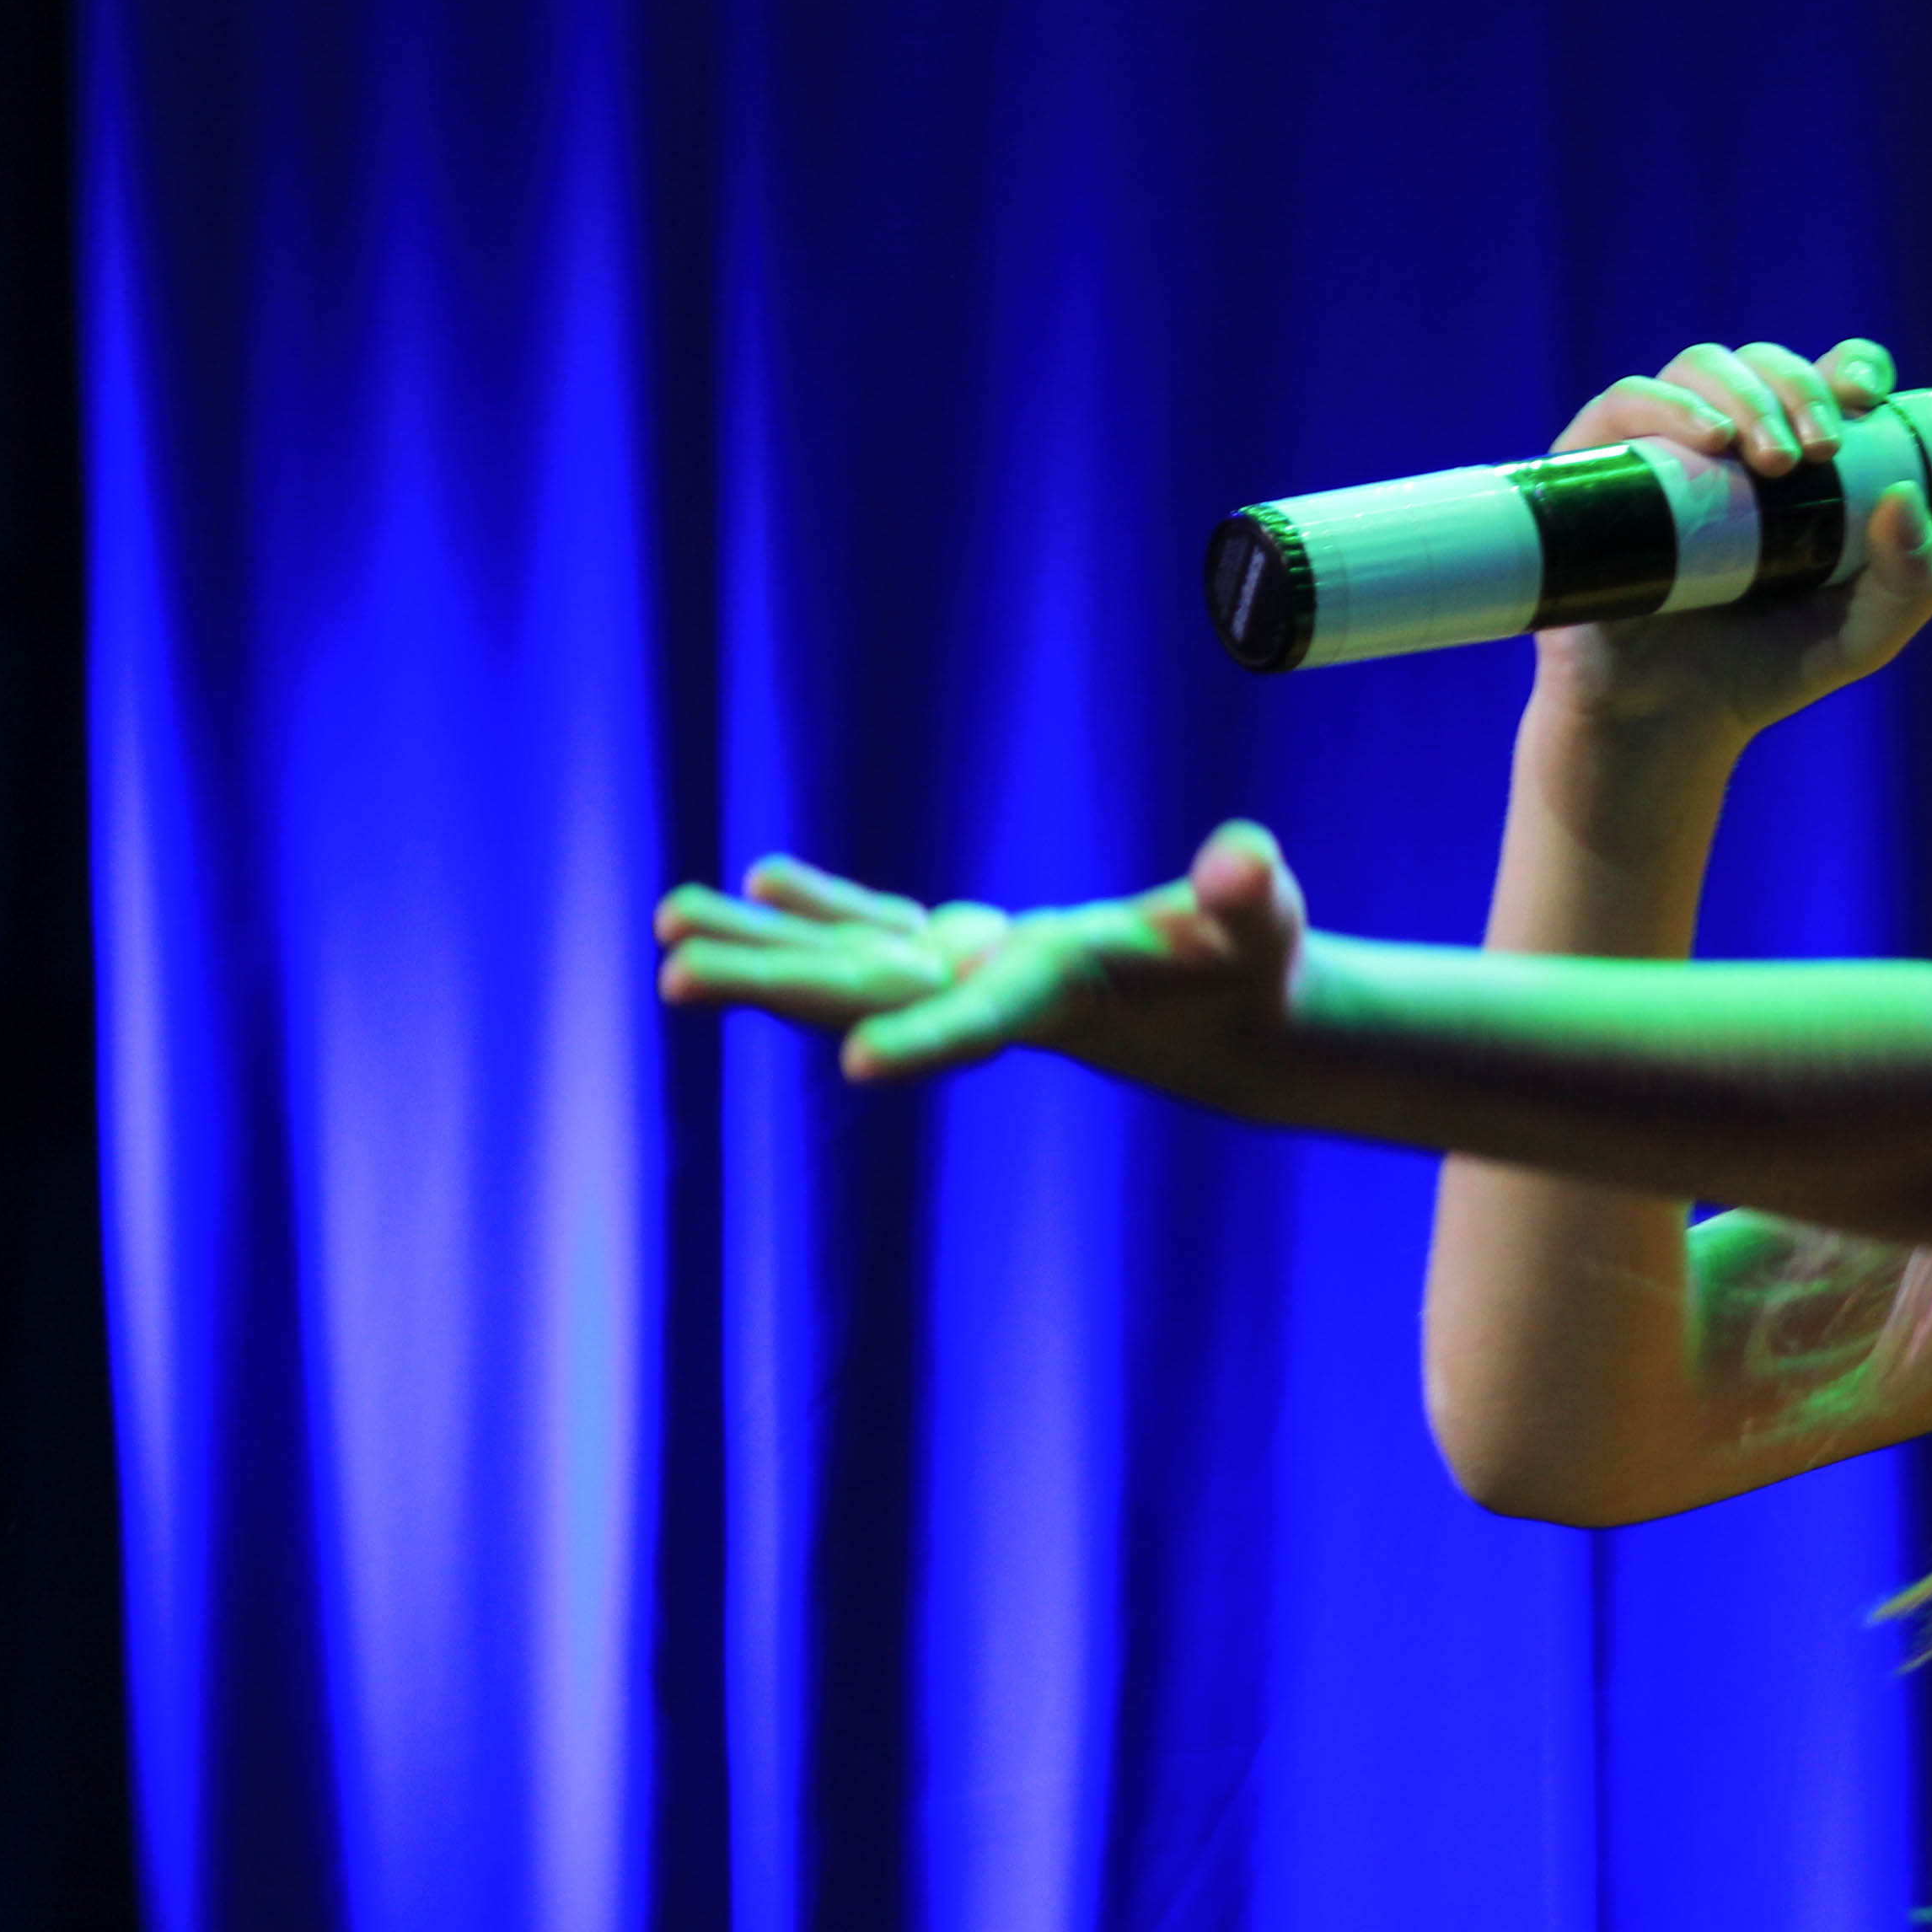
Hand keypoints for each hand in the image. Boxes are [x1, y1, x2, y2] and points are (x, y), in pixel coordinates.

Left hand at [653, 822, 1309, 1092]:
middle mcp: (991, 995)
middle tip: (672, 979)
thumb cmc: (1256, 969)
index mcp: (1061, 994)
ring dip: (761, 947)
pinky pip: (883, 927)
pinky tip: (762, 877)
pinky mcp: (974, 951)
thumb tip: (1245, 865)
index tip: (855, 1066)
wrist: (1236, 1022)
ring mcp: (972, 975)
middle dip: (773, 987)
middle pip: (869, 996)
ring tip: (668, 925)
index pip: (985, 1022)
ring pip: (850, 963)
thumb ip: (1248, 896)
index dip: (928, 1040)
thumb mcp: (1263, 925)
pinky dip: (822, 904)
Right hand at [1527, 335, 1931, 750]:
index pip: (1829, 376)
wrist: (1667, 722)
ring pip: (1700, 368)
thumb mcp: (1865, 636)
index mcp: (1798, 460)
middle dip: (1799, 389)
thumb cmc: (1765, 669)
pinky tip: (1709, 441)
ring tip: (1773, 458)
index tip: (1870, 397)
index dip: (1853, 364)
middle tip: (1820, 450)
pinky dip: (1669, 405)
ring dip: (1745, 394)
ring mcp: (1661, 448)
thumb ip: (1915, 581)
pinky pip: (1626, 404)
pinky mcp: (1598, 469)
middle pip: (1765, 363)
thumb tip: (1905, 495)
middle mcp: (1729, 441)